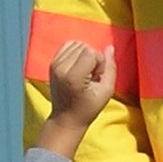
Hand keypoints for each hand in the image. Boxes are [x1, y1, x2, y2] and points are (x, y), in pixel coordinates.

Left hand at [38, 41, 116, 156]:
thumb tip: (110, 47)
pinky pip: (67, 45)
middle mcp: (60, 68)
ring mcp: (54, 65)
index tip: (97, 77)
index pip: (91, 52)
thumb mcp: (106, 91)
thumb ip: (110, 67)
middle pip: (83, 46)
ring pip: (76, 44)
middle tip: (91, 76)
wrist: (66, 118)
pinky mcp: (51, 63)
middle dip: (92, 58)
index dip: (99, 62)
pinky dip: (75, 52)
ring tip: (84, 72)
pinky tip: (77, 67)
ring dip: (84, 55)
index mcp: (73, 77)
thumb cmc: (88, 108)